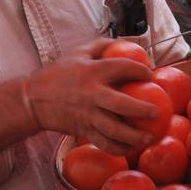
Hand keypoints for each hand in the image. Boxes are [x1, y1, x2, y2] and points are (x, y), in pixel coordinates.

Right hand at [23, 39, 159, 154]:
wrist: (33, 99)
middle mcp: (91, 93)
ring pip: (114, 129)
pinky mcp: (82, 130)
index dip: (141, 70)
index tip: (151, 75)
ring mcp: (87, 114)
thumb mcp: (77, 52)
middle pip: (122, 104)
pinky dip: (118, 148)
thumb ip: (102, 45)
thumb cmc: (58, 73)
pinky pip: (104, 142)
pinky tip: (131, 148)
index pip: (123, 68)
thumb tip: (127, 42)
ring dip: (134, 136)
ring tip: (150, 138)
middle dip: (143, 109)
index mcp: (92, 71)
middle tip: (157, 112)